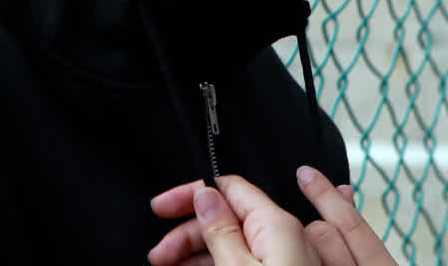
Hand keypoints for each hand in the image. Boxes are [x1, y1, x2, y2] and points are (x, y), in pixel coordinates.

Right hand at [146, 166, 396, 265]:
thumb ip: (220, 230)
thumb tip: (206, 195)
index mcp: (277, 225)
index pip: (228, 188)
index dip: (190, 195)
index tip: (161, 209)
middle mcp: (287, 237)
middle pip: (228, 218)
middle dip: (189, 233)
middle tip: (160, 255)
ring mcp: (287, 260)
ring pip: (235, 243)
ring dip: (199, 253)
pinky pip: (248, 262)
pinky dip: (219, 265)